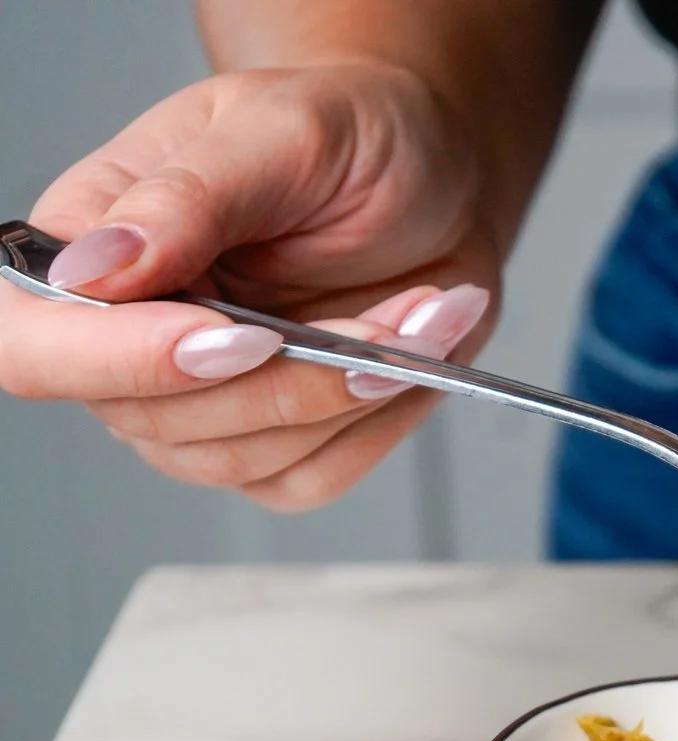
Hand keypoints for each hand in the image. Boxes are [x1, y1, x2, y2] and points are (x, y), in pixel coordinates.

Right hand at [0, 62, 502, 509]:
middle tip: (388, 320)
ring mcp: (200, 402)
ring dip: (348, 394)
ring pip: (241, 458)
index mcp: (92, 245)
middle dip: (287, 378)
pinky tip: (417, 352)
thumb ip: (186, 197)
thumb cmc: (350, 139)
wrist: (440, 180)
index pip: (36, 342)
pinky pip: (312, 474)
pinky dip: (380, 420)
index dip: (115, 359)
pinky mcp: (279, 442)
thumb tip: (90, 267)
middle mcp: (128, 337)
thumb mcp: (281, 131)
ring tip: (422, 316)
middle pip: (153, 420)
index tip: (233, 335)